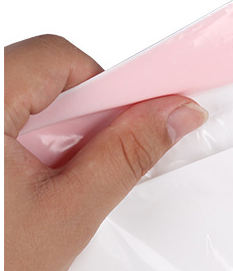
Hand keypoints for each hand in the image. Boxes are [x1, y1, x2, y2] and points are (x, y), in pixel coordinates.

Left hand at [4, 35, 206, 270]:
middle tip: (85, 170)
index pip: (59, 58)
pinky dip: (22, 150)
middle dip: (76, 119)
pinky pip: (0, 128)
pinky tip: (21, 194)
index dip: (104, 87)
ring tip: (49, 190)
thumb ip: (127, 153)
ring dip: (48, 138)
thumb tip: (177, 112)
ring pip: (16, 103)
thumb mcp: (68, 213)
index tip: (131, 123)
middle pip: (36, 77)